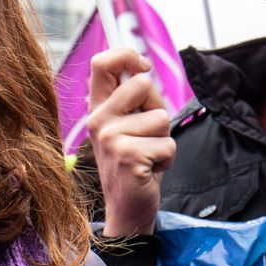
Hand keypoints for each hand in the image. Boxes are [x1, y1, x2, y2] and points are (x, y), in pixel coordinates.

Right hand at [87, 46, 174, 237]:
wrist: (127, 210)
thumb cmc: (135, 164)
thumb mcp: (129, 127)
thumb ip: (133, 101)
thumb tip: (143, 70)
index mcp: (98, 109)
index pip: (102, 63)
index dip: (126, 56)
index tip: (143, 68)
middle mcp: (98, 120)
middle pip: (142, 84)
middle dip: (158, 108)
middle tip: (148, 136)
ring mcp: (111, 138)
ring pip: (161, 117)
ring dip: (164, 139)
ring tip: (148, 157)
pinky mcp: (128, 156)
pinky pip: (167, 144)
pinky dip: (167, 159)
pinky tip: (150, 171)